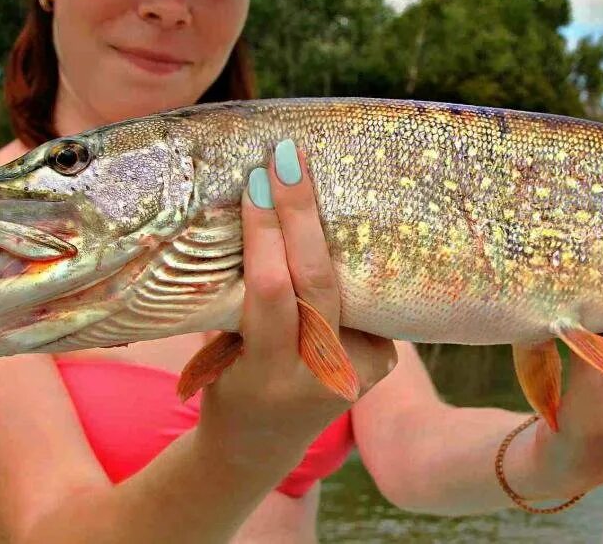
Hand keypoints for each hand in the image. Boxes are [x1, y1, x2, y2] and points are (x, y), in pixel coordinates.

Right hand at [197, 139, 397, 460]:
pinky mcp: (382, 362)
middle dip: (302, 212)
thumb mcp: (220, 349)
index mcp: (267, 375)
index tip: (257, 181)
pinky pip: (363, 299)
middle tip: (289, 157)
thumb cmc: (225, 383)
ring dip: (330, 227)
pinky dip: (349, 260)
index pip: (272, 292)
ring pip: (349, 284)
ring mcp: (358, 372)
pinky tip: (342, 215)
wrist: (259, 445)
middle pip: (320, 280)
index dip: (265, 235)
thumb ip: (235, 296)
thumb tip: (244, 207)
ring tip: (316, 173)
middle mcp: (319, 376)